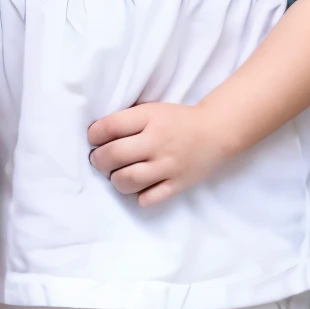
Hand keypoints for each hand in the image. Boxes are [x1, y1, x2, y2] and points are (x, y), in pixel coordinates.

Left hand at [87, 101, 233, 206]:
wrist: (215, 132)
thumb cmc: (177, 120)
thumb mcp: (151, 110)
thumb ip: (127, 120)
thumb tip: (96, 137)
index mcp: (149, 118)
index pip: (109, 127)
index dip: (93, 135)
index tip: (93, 139)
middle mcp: (157, 142)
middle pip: (113, 155)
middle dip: (98, 159)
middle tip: (100, 160)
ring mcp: (168, 165)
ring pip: (127, 180)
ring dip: (115, 179)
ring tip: (117, 174)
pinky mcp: (178, 184)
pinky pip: (149, 198)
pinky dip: (139, 196)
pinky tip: (139, 188)